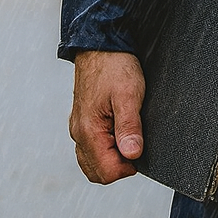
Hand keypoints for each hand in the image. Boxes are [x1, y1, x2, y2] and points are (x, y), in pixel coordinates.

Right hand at [70, 50, 144, 183]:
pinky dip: (103, 150)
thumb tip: (132, 155)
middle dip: (119, 167)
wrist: (100, 45)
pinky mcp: (81, 121)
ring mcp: (78, 128)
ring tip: (128, 139)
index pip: (106, 172)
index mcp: (88, 131)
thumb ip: (129, 127)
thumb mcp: (129, 95)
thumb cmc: (115, 66)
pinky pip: (89, 148)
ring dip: (111, 160)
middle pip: (97, 172)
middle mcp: (78, 133)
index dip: (127, 169)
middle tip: (135, 145)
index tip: (140, 151)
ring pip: (91, 162)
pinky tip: (118, 135)